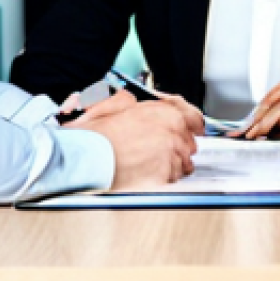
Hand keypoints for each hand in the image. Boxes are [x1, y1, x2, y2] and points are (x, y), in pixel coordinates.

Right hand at [70, 93, 198, 187]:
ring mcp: (169, 153)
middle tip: (160, 152)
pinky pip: (171, 179)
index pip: (194, 119)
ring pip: (182, 164)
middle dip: (179, 148)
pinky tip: (145, 175)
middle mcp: (171, 131)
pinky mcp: (163, 174)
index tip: (194, 132)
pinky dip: (162, 179)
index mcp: (163, 112)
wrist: (84, 158)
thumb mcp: (111, 104)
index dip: (194, 126)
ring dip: (171, 165)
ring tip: (149, 165)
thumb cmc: (94, 135)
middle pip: (189, 144)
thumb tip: (133, 101)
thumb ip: (130, 100)